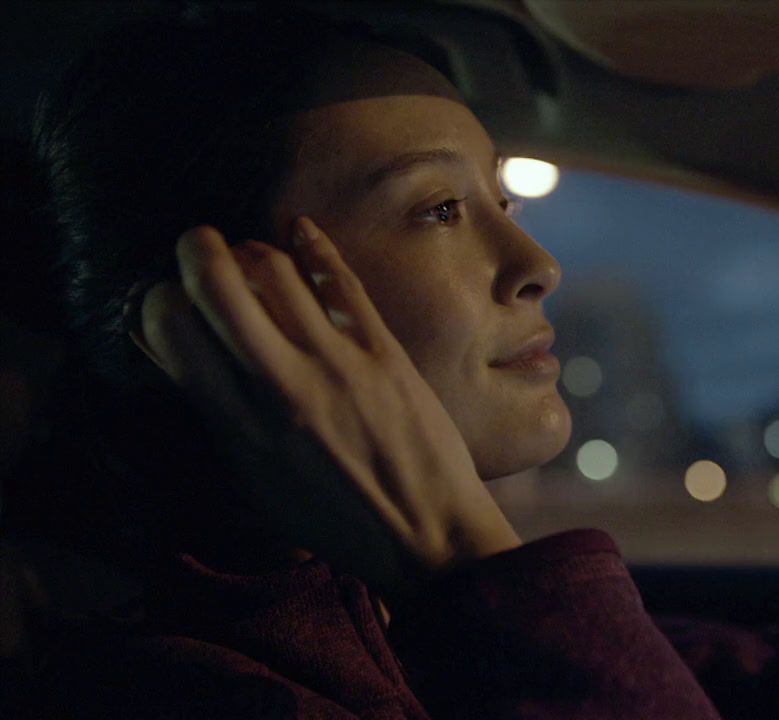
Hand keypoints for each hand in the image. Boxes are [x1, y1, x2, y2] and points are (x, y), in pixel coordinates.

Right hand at [131, 219, 519, 599]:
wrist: (426, 536)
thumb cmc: (335, 520)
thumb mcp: (256, 486)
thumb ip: (220, 421)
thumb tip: (185, 358)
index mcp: (238, 426)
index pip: (171, 329)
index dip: (158, 299)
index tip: (170, 299)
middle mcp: (279, 386)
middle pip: (217, 283)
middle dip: (197, 249)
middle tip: (200, 247)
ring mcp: (336, 364)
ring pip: (275, 269)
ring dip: (254, 250)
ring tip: (253, 257)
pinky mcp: (385, 352)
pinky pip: (341, 280)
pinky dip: (314, 246)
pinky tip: (300, 232)